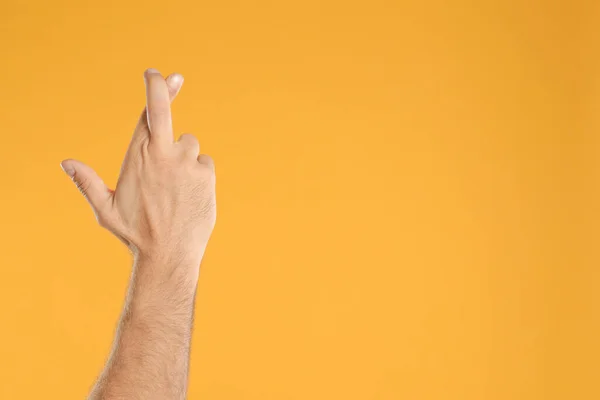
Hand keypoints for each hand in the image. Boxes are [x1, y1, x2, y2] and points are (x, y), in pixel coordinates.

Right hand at [61, 69, 215, 279]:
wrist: (168, 255)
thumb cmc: (135, 234)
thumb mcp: (106, 210)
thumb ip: (87, 183)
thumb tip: (66, 162)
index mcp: (137, 156)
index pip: (146, 113)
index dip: (155, 89)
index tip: (157, 74)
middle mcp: (161, 153)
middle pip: (164, 109)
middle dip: (165, 88)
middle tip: (174, 76)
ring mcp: (186, 161)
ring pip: (188, 144)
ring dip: (183, 157)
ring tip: (175, 188)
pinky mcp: (206, 173)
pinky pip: (203, 163)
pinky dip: (197, 173)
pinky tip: (189, 195)